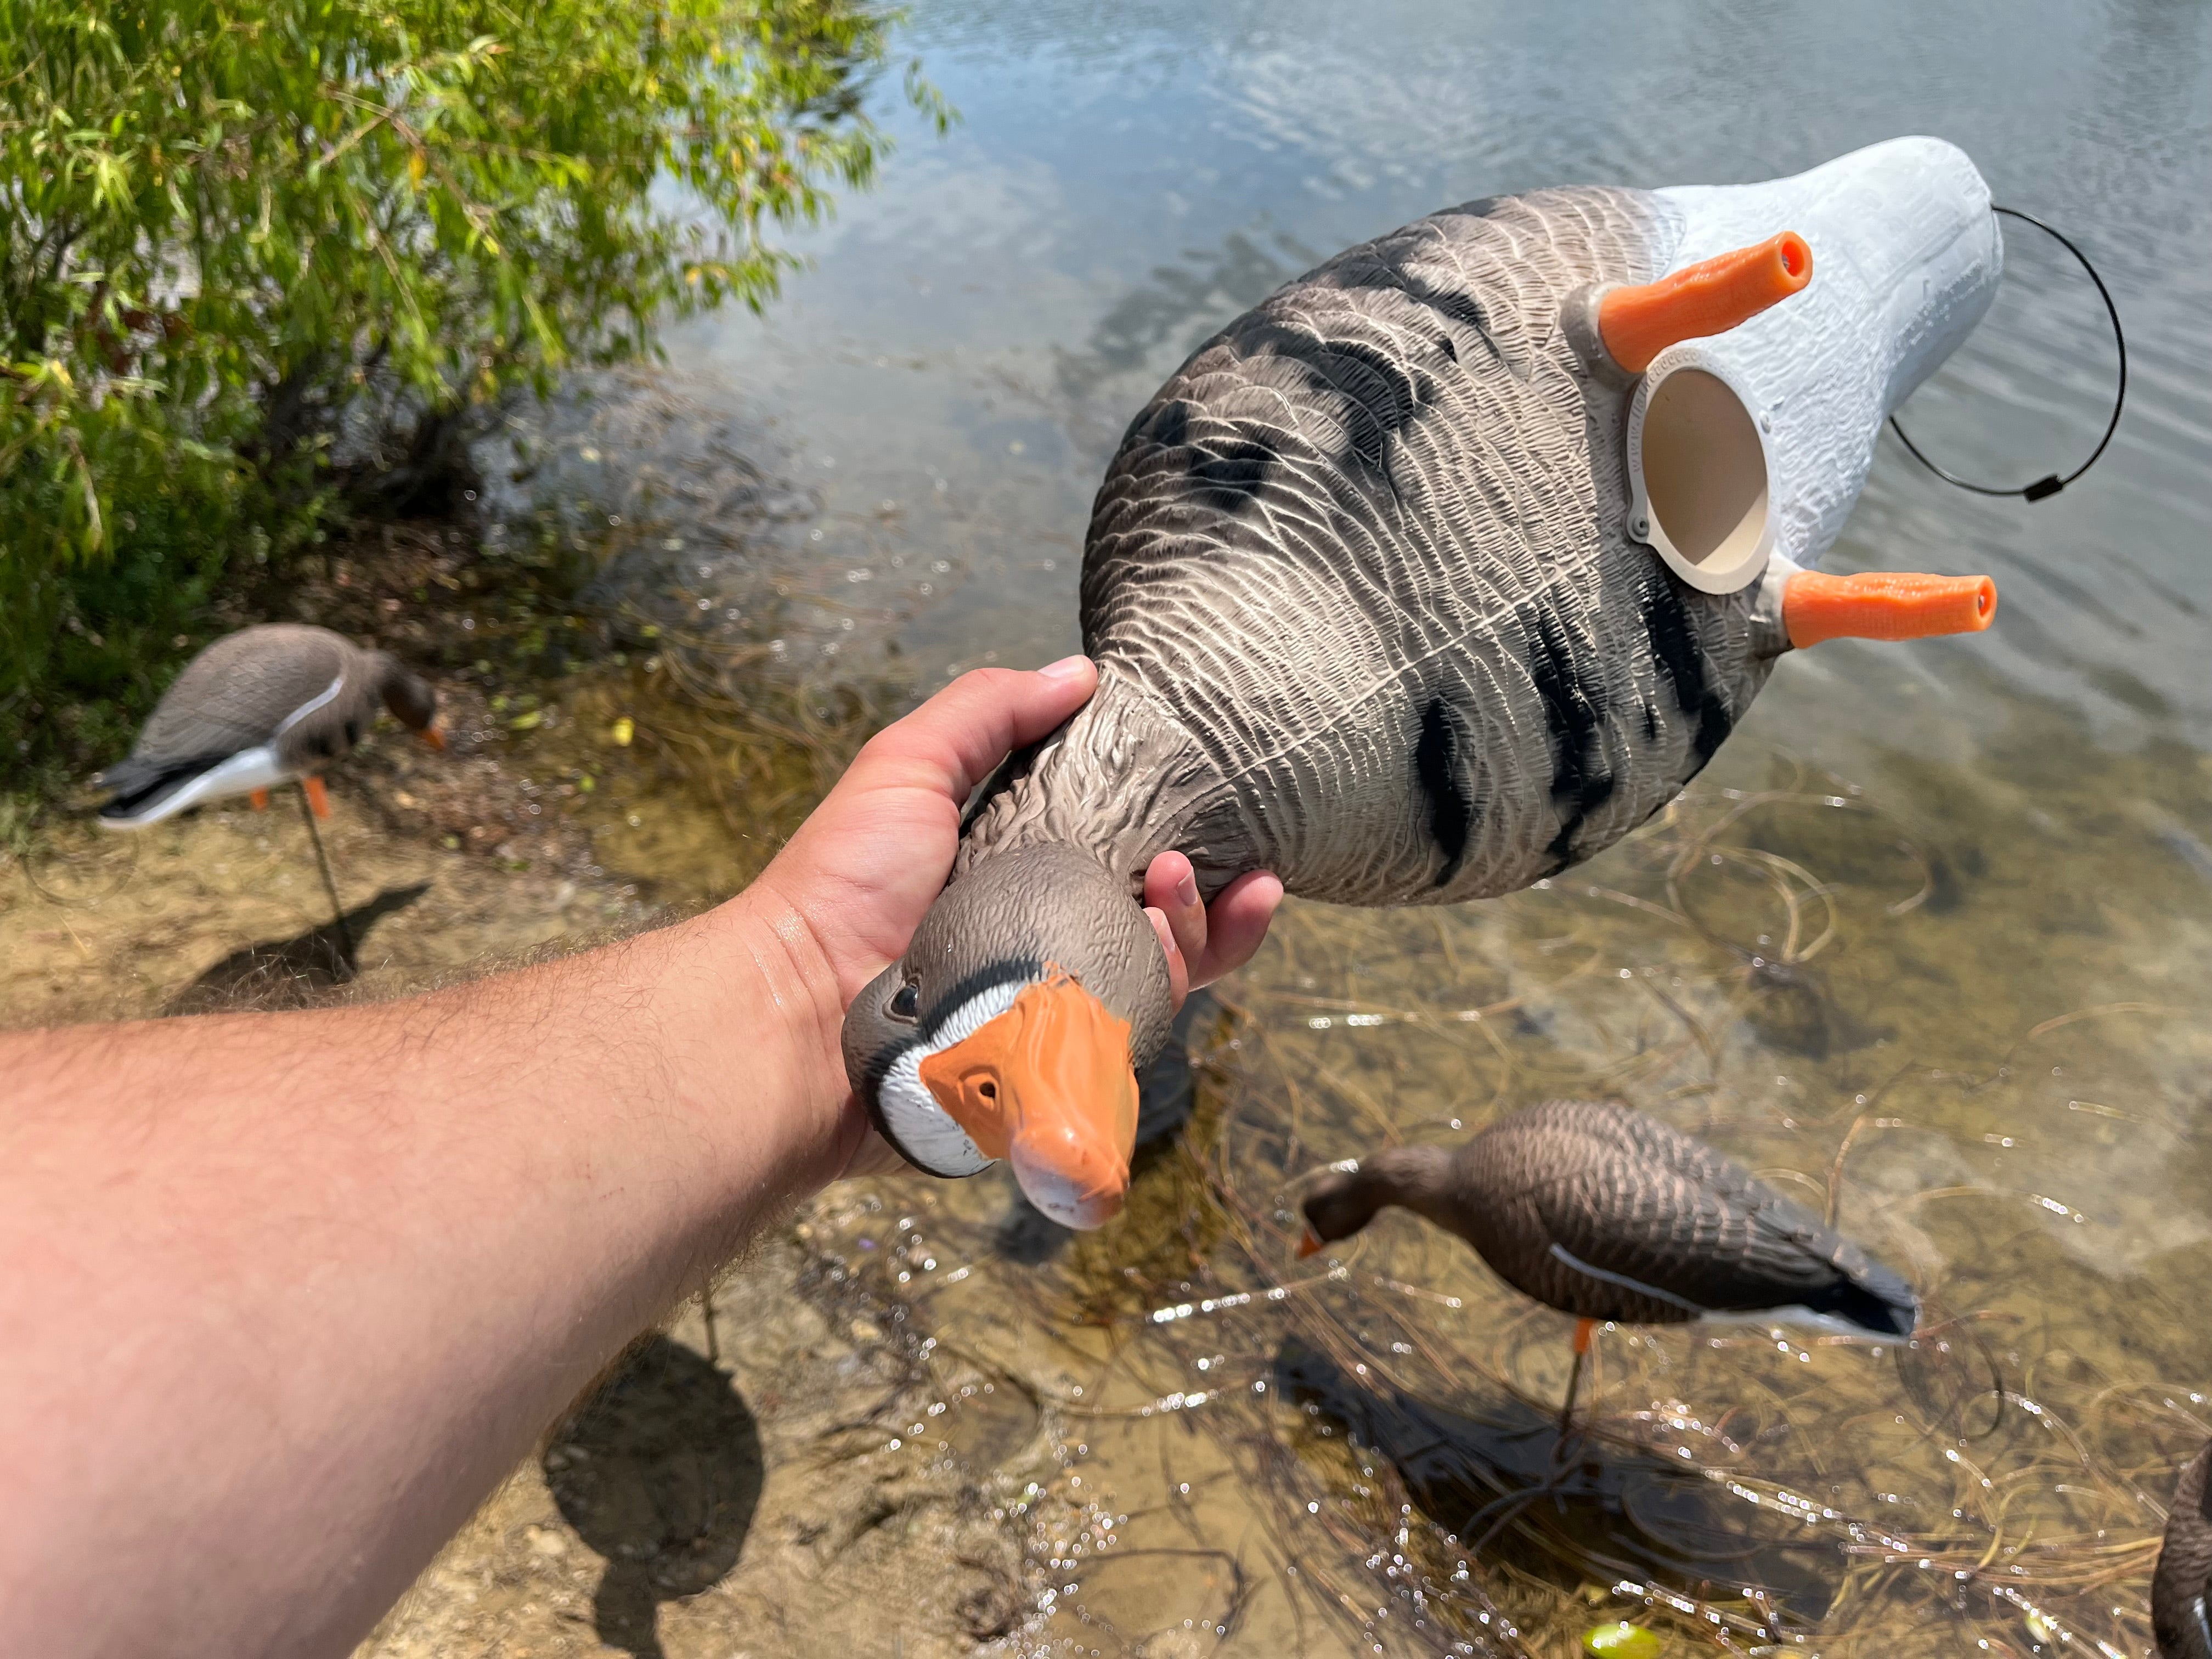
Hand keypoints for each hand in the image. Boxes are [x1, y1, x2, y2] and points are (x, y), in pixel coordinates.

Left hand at [756, 656, 1284, 1178]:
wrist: (796, 1008)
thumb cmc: (840, 886)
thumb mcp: (906, 768)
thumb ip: (987, 712)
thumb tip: (1081, 671)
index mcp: (1023, 874)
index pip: (1123, 858)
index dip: (1181, 837)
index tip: (1220, 811)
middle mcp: (1047, 941)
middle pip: (1161, 923)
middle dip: (1207, 895)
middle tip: (1198, 868)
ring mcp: (1054, 1007)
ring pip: (1163, 977)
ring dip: (1197, 934)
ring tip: (1175, 896)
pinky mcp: (1053, 1063)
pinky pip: (1136, 1034)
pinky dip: (1171, 993)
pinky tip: (1168, 955)